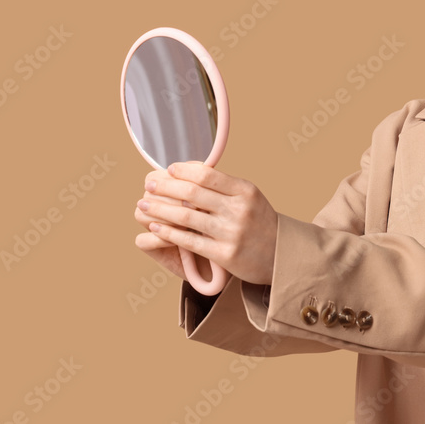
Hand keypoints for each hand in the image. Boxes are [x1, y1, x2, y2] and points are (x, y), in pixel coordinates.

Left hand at [133, 162, 278, 285]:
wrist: (281, 255)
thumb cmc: (259, 222)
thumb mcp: (249, 197)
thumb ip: (224, 186)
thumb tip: (188, 171)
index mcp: (245, 191)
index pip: (207, 175)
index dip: (183, 171)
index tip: (168, 170)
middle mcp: (239, 210)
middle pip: (193, 193)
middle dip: (165, 187)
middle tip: (148, 184)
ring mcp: (231, 232)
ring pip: (186, 217)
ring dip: (159, 209)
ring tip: (143, 204)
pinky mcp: (224, 254)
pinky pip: (188, 240)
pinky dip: (167, 232)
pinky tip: (154, 227)